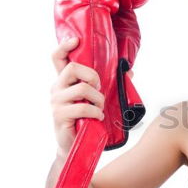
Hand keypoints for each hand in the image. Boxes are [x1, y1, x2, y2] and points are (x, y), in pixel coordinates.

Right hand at [49, 37, 105, 157]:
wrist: (75, 146)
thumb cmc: (87, 120)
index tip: (76, 40)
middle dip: (93, 77)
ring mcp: (56, 102)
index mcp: (64, 82)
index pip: (57, 58)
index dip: (64, 46)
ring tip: (99, 109)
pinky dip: (95, 112)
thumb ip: (110, 85)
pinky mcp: (60, 115)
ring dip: (98, 99)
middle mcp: (57, 89)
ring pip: (82, 88)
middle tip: (99, 90)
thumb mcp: (97, 100)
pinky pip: (83, 107)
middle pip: (73, 68)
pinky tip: (97, 118)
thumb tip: (130, 72)